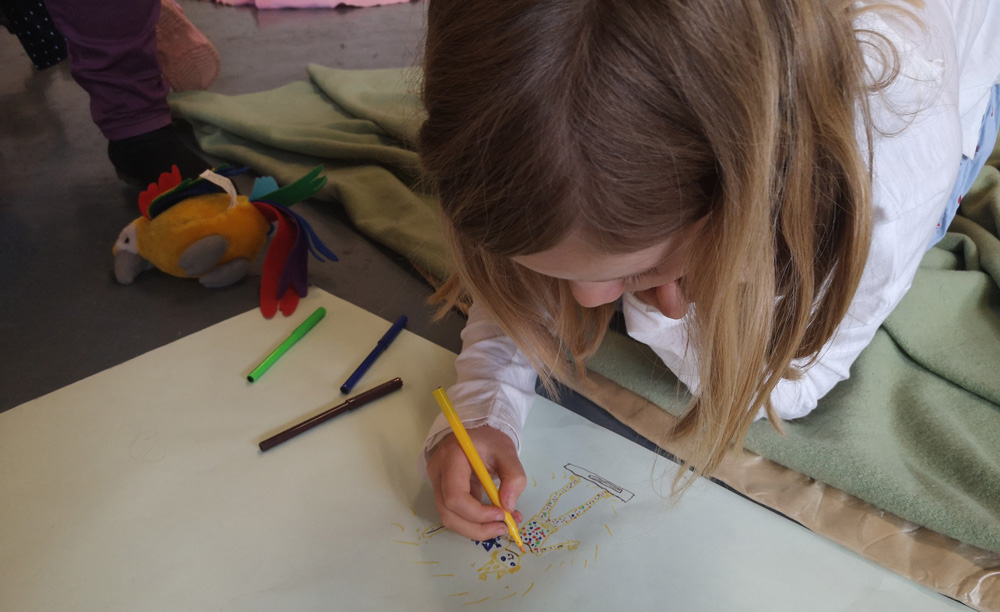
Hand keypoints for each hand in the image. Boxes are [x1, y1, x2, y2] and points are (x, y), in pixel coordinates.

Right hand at [426, 426, 525, 540]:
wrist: (479, 432)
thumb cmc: (491, 439)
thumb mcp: (507, 452)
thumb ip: (513, 477)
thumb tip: (508, 506)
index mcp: (451, 458)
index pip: (455, 496)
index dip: (477, 512)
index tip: (502, 514)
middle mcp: (438, 473)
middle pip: (448, 513)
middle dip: (477, 528)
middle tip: (504, 528)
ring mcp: (437, 483)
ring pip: (449, 517)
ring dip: (476, 528)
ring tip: (503, 525)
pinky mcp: (444, 491)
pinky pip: (455, 513)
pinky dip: (475, 522)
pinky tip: (495, 518)